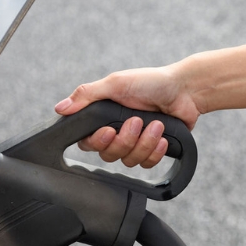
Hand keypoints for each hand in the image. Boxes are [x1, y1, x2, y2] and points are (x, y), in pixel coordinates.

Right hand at [54, 65, 200, 168]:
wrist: (185, 90)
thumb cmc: (150, 82)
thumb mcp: (115, 83)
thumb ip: (86, 95)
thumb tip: (60, 109)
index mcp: (103, 118)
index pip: (88, 143)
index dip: (98, 142)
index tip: (109, 130)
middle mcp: (116, 133)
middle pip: (108, 156)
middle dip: (126, 140)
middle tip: (138, 120)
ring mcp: (134, 143)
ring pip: (128, 161)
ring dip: (144, 143)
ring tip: (156, 124)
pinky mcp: (151, 150)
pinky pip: (146, 164)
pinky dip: (155, 151)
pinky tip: (162, 137)